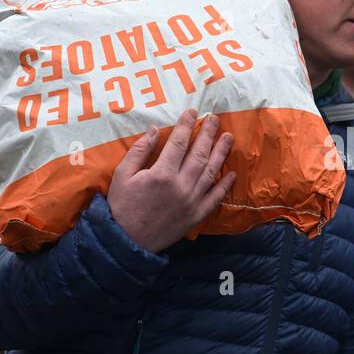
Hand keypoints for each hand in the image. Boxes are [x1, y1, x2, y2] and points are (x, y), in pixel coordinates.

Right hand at [107, 109, 234, 252]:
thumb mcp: (122, 175)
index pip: (179, 142)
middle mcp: (181, 185)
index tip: (193, 112)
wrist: (127, 241)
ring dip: (221, 153)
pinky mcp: (196, 215)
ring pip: (211, 172)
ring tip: (228, 138)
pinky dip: (225, 185)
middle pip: (199, 154)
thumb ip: (139, 151)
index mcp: (162, 174)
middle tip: (215, 119)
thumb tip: (154, 131)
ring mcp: (191, 201)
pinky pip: (215, 198)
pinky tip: (231, 173)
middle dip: (208, 134)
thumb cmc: (122, 206)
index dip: (187, 125)